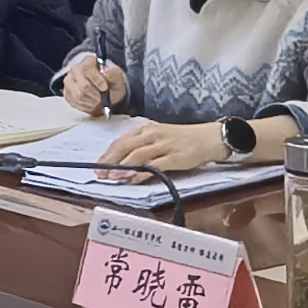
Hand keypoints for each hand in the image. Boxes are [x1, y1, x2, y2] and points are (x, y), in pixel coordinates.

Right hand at [59, 53, 123, 115]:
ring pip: (78, 95)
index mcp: (88, 62)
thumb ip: (114, 73)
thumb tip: (106, 72)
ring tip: (99, 104)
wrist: (105, 91)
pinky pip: (74, 102)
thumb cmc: (110, 83)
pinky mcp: (67, 93)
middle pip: (82, 85)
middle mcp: (75, 70)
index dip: (97, 80)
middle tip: (103, 101)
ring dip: (91, 103)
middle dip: (95, 96)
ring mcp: (69, 82)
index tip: (105, 88)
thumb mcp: (117, 76)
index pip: (88, 70)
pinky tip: (92, 106)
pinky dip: (85, 107)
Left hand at [101, 117, 222, 173]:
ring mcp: (164, 146)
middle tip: (100, 174)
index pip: (122, 140)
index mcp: (147, 129)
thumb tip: (123, 161)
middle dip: (111, 161)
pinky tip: (132, 179)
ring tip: (112, 177)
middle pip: (126, 146)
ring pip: (137, 155)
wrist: (210, 137)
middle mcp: (153, 134)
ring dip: (122, 167)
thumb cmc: (184, 139)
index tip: (98, 165)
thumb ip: (143, 145)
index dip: (108, 154)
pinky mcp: (175, 158)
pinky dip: (141, 172)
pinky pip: (154, 165)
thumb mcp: (160, 136)